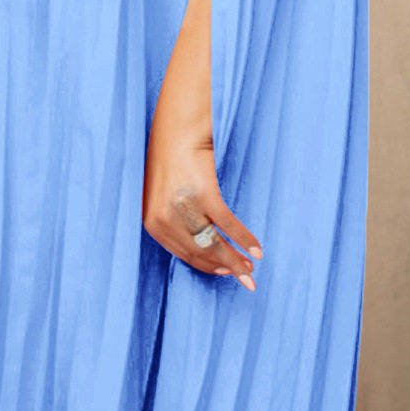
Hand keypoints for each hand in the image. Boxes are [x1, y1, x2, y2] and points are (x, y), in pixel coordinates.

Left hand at [143, 108, 261, 290]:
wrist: (177, 132)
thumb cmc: (171, 164)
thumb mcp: (163, 199)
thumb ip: (175, 223)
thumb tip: (201, 247)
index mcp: (152, 224)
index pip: (184, 255)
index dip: (208, 267)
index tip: (226, 273)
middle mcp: (164, 219)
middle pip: (200, 254)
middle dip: (226, 268)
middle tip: (246, 278)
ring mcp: (184, 208)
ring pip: (214, 245)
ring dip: (236, 260)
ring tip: (251, 268)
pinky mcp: (204, 195)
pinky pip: (228, 226)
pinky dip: (245, 240)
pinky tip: (256, 250)